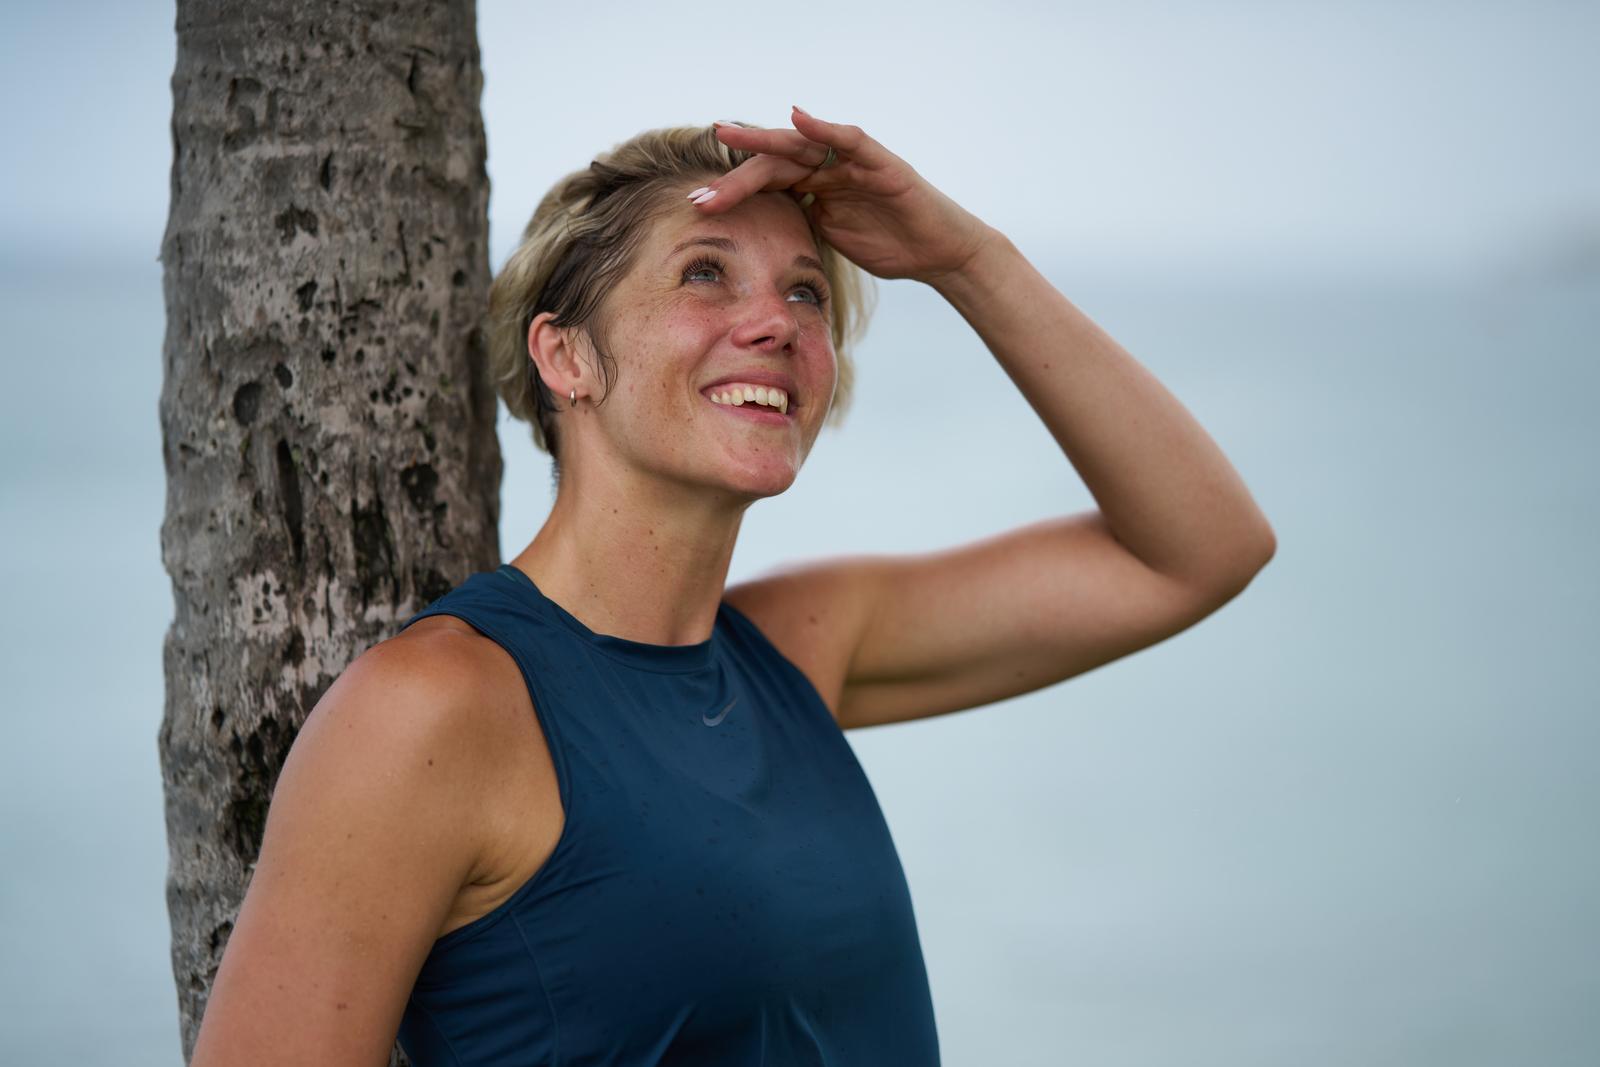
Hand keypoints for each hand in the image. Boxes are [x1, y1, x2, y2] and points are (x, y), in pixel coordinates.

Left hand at [695, 107, 997, 286]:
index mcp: (814, 188)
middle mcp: (828, 169)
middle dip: (734, 177)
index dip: (732, 193)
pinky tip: (797, 118)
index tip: (696, 204)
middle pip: (773, 165)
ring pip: (801, 145)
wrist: (938, 253)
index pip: (766, 184)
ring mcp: (852, 162)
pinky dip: (824, 128)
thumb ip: (802, 226)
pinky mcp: (879, 162)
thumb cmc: (891, 246)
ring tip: (727, 134)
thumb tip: (763, 235)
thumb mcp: (833, 239)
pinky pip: (848, 139)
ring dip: (763, 141)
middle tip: (699, 190)